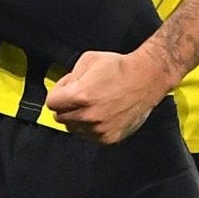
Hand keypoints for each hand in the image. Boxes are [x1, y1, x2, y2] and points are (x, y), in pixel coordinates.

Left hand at [45, 48, 175, 143]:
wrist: (147, 78)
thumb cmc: (119, 67)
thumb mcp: (88, 60)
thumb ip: (70, 77)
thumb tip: (63, 89)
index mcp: (80, 96)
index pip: (51, 103)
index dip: (58, 93)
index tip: (67, 89)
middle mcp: (88, 116)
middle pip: (60, 117)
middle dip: (66, 106)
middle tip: (80, 96)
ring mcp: (99, 129)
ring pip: (73, 128)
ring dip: (78, 118)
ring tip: (93, 105)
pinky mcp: (109, 138)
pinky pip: (89, 136)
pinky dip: (90, 127)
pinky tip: (101, 113)